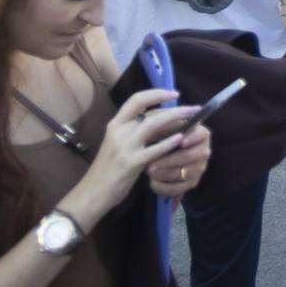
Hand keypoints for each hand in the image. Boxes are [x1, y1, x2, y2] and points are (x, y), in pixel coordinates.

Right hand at [75, 87, 195, 206]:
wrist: (92, 192)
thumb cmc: (107, 168)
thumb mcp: (118, 144)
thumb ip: (135, 131)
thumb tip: (162, 120)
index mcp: (115, 124)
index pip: (136, 99)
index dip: (157, 94)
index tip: (174, 94)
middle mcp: (118, 131)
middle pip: (149, 112)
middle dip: (174, 109)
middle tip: (193, 109)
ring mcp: (124, 147)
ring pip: (152, 125)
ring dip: (175, 119)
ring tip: (192, 119)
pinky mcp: (130, 163)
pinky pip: (153, 150)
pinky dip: (168, 143)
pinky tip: (180, 139)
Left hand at [146, 117, 212, 198]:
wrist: (165, 157)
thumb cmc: (165, 138)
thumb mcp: (166, 129)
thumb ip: (166, 124)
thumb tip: (157, 120)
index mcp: (201, 134)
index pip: (201, 134)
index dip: (192, 138)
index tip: (181, 141)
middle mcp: (204, 151)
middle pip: (189, 156)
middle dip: (169, 161)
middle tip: (151, 163)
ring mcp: (200, 168)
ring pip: (181, 173)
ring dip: (163, 174)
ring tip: (148, 172)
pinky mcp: (192, 183)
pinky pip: (179, 188)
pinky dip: (164, 187)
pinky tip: (152, 183)